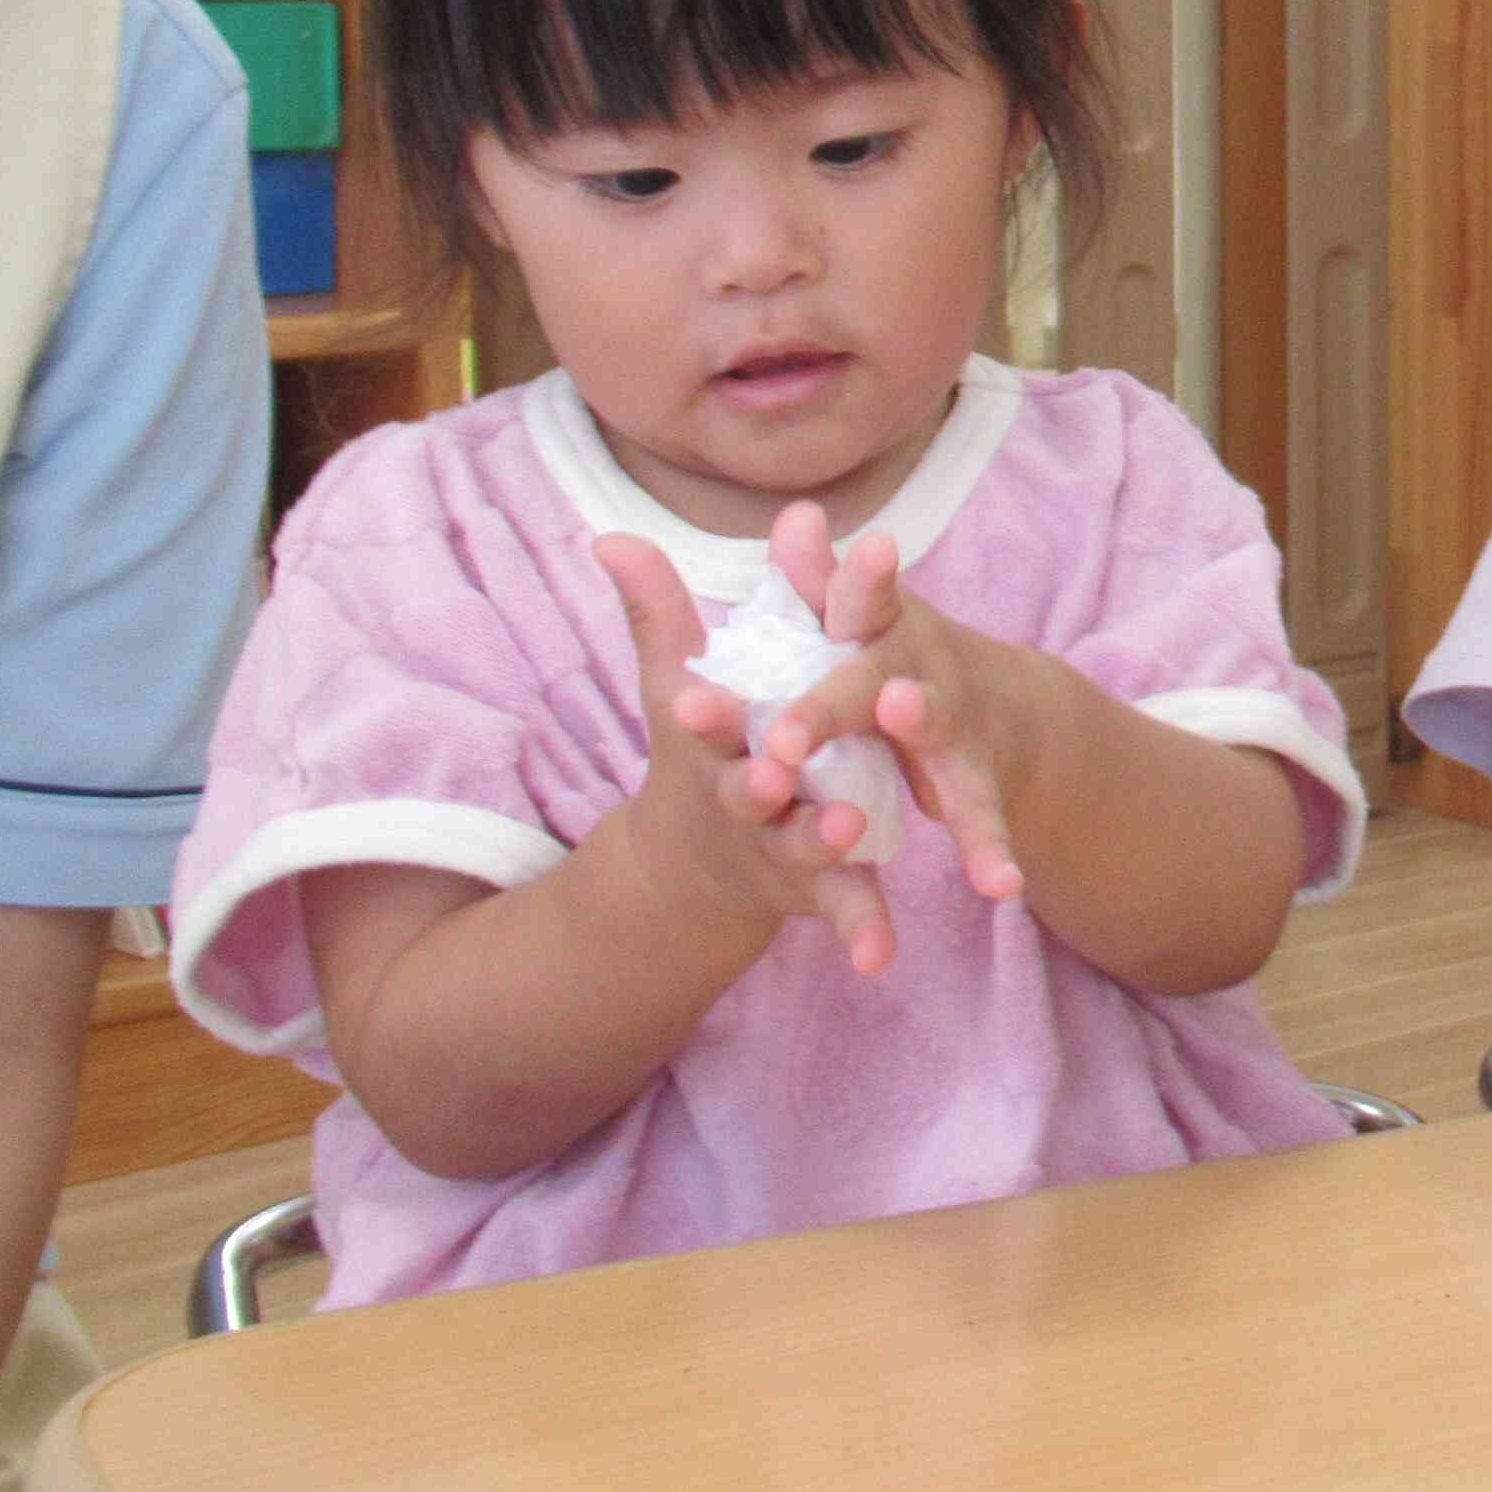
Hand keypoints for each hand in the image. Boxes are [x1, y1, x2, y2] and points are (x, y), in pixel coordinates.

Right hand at [599, 534, 894, 974]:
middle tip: (774, 772)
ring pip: (803, 845)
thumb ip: (660, 612)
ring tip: (849, 827)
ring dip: (822, 839)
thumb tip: (611, 533)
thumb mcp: (677, 683)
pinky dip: (862, 931)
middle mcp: (739, 795)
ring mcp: (776, 844)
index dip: (701, 708)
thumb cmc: (701, 748)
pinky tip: (881, 958)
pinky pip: (845, 905)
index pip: (702, 718)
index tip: (699, 698)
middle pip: (748, 787)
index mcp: (712, 741)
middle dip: (759, 780)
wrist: (694, 862)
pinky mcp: (815, 886)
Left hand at [758, 503, 1042, 910]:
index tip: (856, 544)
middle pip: (873, 687)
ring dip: (933, 761)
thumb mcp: (849, 622)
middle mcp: (918, 669)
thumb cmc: (885, 659)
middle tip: (786, 738)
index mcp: (875, 628)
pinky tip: (1001, 886)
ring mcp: (951, 727)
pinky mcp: (974, 782)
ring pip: (943, 750)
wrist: (996, 706)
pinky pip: (979, 819)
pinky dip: (991, 851)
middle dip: (831, 711)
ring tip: (919, 773)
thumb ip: (815, 581)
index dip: (859, 575)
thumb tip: (794, 514)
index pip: (859, 596)